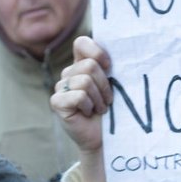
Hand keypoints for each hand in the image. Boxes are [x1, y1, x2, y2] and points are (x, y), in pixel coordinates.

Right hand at [52, 36, 113, 181]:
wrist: (105, 138)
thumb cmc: (113, 111)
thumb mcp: (114, 86)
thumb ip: (111, 68)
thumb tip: (123, 50)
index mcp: (81, 64)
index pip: (81, 43)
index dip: (97, 52)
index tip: (110, 67)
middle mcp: (69, 73)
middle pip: (89, 65)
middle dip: (104, 85)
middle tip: (107, 100)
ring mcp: (60, 87)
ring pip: (85, 81)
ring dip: (99, 98)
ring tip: (100, 108)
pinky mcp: (57, 102)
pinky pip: (78, 95)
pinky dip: (89, 106)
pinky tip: (88, 113)